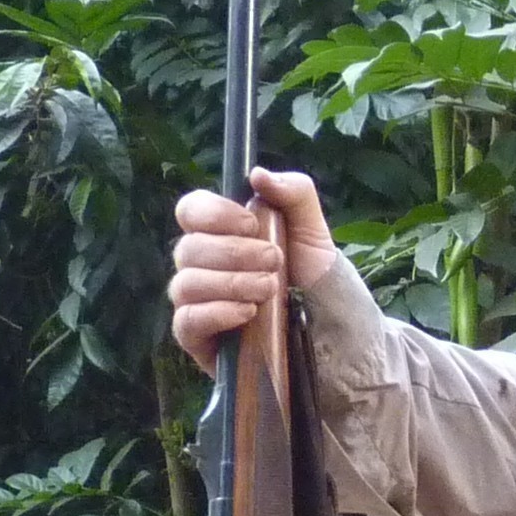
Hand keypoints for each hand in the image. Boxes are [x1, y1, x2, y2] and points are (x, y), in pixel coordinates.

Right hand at [167, 167, 339, 362]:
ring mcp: (196, 303)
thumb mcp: (312, 230)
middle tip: (275, 261)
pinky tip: (249, 313)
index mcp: (219, 234)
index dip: (214, 213)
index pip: (190, 210)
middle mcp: (201, 266)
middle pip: (189, 248)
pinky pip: (187, 321)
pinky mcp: (198, 340)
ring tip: (270, 288)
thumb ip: (294, 193)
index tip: (252, 224)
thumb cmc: (312, 279)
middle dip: (235, 252)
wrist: (329, 332)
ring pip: (186, 284)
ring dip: (231, 282)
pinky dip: (217, 313)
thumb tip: (257, 174)